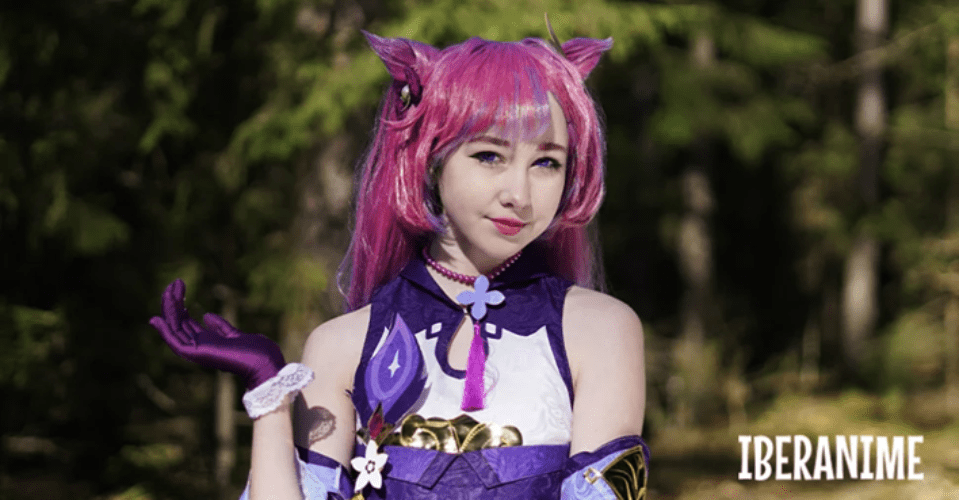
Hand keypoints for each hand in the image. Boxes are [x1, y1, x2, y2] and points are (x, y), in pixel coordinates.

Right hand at [149, 279, 284, 390]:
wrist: (265, 363)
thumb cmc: (257, 352)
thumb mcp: (236, 334)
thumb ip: (221, 327)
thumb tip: (207, 315)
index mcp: (209, 343)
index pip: (187, 324)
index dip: (180, 306)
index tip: (178, 288)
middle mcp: (200, 347)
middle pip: (179, 323)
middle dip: (174, 303)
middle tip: (174, 283)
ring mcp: (197, 351)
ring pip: (175, 329)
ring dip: (169, 309)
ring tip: (168, 290)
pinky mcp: (197, 354)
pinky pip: (175, 343)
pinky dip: (165, 331)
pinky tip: (157, 318)